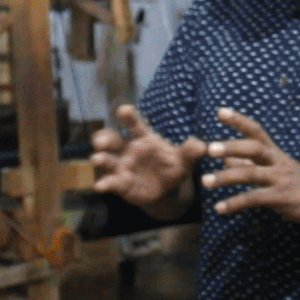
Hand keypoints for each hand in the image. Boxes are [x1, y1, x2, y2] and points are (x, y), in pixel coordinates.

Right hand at [90, 105, 204, 207]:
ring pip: (107, 160)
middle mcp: (128, 149)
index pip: (135, 125)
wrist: (166, 190)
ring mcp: (122, 166)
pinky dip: (103, 184)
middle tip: (100, 141)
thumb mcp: (184, 160)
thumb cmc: (172, 167)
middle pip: (113, 140)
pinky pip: (110, 182)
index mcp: (144, 139)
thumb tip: (202, 146)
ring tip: (96, 159)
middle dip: (105, 139)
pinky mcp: (119, 183)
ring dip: (101, 159)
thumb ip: (190, 152)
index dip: (129, 117)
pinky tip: (99, 186)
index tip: (123, 109)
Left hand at [199, 108, 299, 222]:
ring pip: (251, 174)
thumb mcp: (274, 168)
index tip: (220, 111)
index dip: (239, 120)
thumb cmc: (296, 182)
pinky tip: (220, 208)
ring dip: (226, 177)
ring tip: (206, 181)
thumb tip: (226, 159)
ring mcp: (280, 178)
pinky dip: (235, 203)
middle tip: (209, 148)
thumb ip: (249, 164)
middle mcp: (276, 161)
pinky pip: (255, 199)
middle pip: (254, 147)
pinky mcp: (282, 197)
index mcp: (273, 151)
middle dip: (231, 146)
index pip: (256, 130)